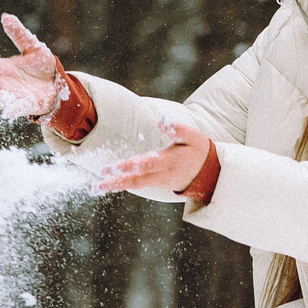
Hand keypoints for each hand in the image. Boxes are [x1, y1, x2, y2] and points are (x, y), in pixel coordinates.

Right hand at [0, 13, 68, 119]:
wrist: (59, 84)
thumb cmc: (42, 66)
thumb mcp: (32, 46)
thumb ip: (18, 34)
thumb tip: (5, 16)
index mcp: (1, 68)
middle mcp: (3, 83)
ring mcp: (14, 96)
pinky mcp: (27, 105)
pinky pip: (18, 108)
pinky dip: (12, 110)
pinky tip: (6, 114)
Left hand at [93, 115, 210, 195]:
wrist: (212, 173)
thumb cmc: (200, 150)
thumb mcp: (193, 137)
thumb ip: (177, 129)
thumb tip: (161, 120)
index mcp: (168, 161)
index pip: (144, 164)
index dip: (127, 167)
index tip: (110, 168)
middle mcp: (162, 174)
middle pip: (136, 180)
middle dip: (115, 182)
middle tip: (96, 186)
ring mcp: (160, 182)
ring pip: (135, 185)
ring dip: (115, 186)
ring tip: (96, 188)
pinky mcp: (159, 185)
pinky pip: (139, 185)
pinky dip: (124, 185)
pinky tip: (109, 185)